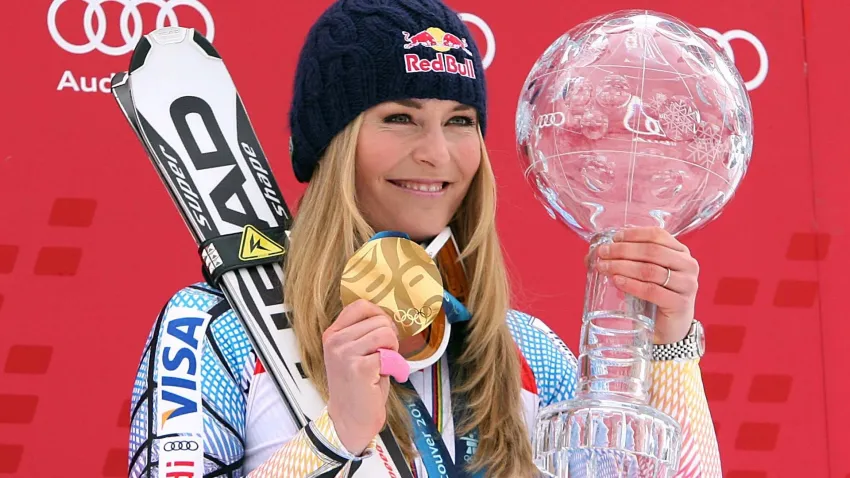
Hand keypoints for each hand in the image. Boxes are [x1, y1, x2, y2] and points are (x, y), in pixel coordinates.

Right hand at [324, 299, 398, 454]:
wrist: (350, 419)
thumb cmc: (358, 385)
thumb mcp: (354, 352)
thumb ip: (364, 332)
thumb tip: (389, 315)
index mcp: (333, 333)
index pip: (361, 305)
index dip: (380, 315)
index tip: (384, 331)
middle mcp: (335, 341)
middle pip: (379, 319)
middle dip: (390, 337)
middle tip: (385, 355)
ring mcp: (345, 354)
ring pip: (386, 333)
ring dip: (392, 350)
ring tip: (383, 365)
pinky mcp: (359, 368)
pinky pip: (388, 354)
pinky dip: (393, 366)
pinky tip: (384, 376)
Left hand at [588, 227, 698, 344]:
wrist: (668, 328)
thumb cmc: (654, 297)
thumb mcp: (641, 274)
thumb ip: (623, 260)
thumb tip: (590, 255)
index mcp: (680, 252)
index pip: (657, 235)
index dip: (633, 235)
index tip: (613, 238)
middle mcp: (687, 265)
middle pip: (652, 251)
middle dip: (623, 250)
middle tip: (602, 253)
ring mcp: (687, 284)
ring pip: (650, 270)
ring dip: (623, 266)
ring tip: (604, 267)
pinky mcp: (680, 303)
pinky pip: (652, 291)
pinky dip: (632, 285)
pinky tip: (617, 281)